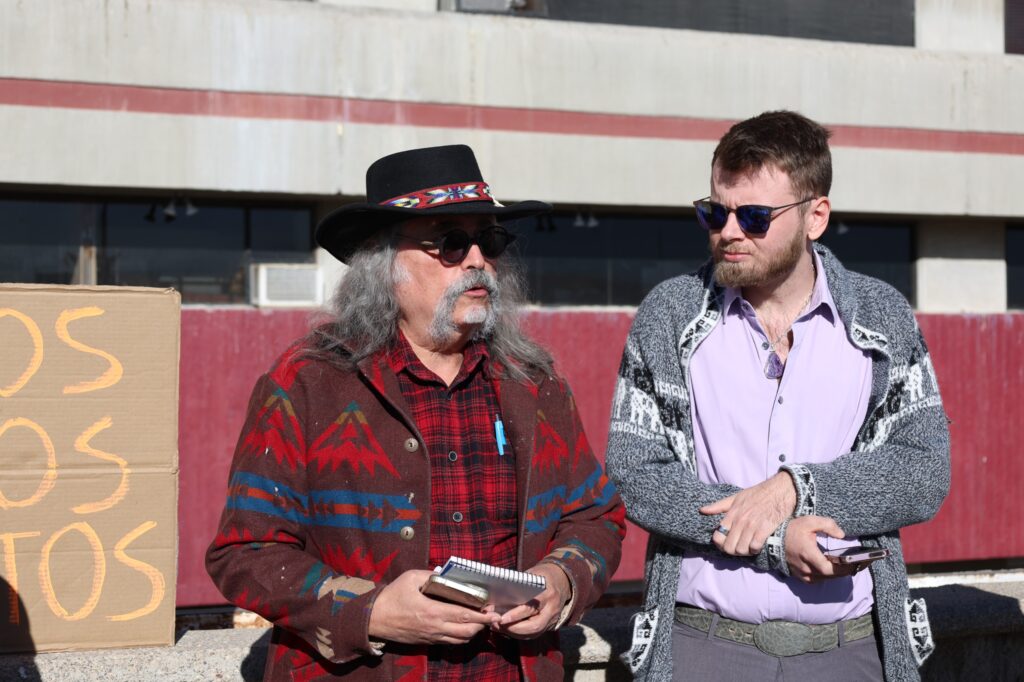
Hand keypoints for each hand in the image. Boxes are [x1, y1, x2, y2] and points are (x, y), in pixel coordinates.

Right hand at [368, 569, 499, 644]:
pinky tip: (465, 628)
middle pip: (466, 631)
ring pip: (460, 640)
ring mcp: (431, 637)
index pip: (463, 615)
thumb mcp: (409, 578)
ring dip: (473, 632)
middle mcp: (435, 627)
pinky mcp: (427, 642)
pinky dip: (461, 637)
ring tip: (482, 622)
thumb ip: (429, 574)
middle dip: (483, 625)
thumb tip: (444, 572)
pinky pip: (450, 643)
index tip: (493, 611)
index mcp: (432, 611)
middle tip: (491, 616)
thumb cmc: (392, 597)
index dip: (481, 615)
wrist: (374, 619)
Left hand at [494, 562, 570, 638]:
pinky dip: (519, 633)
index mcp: (547, 593)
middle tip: (496, 625)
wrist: (562, 581)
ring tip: (498, 627)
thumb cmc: (541, 576)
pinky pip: (534, 633)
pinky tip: (507, 629)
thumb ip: (516, 588)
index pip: (531, 608)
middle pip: (534, 626)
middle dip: (513, 629)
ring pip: (534, 633)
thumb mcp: (530, 576)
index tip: (501, 618)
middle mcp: (552, 608)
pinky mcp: (550, 625)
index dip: (515, 615)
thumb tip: (494, 600)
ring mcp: (553, 619)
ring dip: (514, 633)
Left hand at [700, 472, 796, 555]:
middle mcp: (740, 521)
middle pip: (729, 547)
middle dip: (732, 551)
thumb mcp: (736, 497)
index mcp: (732, 513)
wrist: (780, 490)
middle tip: (737, 548)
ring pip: (741, 549)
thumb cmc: (758, 493)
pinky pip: (755, 547)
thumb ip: (719, 506)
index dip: (720, 544)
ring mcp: (752, 526)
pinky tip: (757, 545)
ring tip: (747, 547)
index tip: (725, 543)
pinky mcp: (764, 529)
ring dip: (744, 551)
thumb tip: (702, 510)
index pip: (718, 536)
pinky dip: (755, 550)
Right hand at [784, 515, 857, 582]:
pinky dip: (823, 576)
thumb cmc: (792, 529)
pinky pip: (814, 580)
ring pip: (822, 579)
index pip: (830, 569)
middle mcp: (805, 567)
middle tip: (853, 565)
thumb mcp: (810, 521)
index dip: (844, 569)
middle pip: (829, 576)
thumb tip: (842, 535)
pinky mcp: (798, 575)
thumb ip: (828, 525)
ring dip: (833, 574)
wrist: (773, 538)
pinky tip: (828, 569)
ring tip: (843, 567)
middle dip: (842, 571)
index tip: (854, 564)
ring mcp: (800, 573)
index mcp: (809, 554)